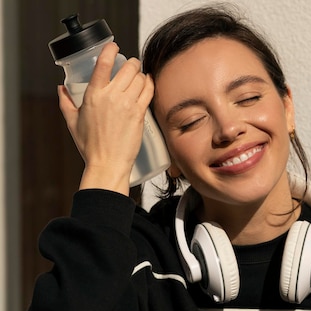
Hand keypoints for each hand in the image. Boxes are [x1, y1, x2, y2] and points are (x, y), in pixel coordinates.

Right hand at [58, 42, 153, 194]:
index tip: (114, 46)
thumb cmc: (90, 145)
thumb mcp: (72, 121)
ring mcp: (127, 104)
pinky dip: (150, 83)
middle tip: (132, 66)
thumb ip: (66, 102)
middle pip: (128, 68)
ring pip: (140, 77)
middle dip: (132, 63)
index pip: (103, 64)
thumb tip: (61, 89)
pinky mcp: (139, 113)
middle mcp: (111, 96)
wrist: (107, 163)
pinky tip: (148, 83)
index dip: (110, 50)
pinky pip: (148, 90)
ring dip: (141, 74)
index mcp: (93, 95)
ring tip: (140, 76)